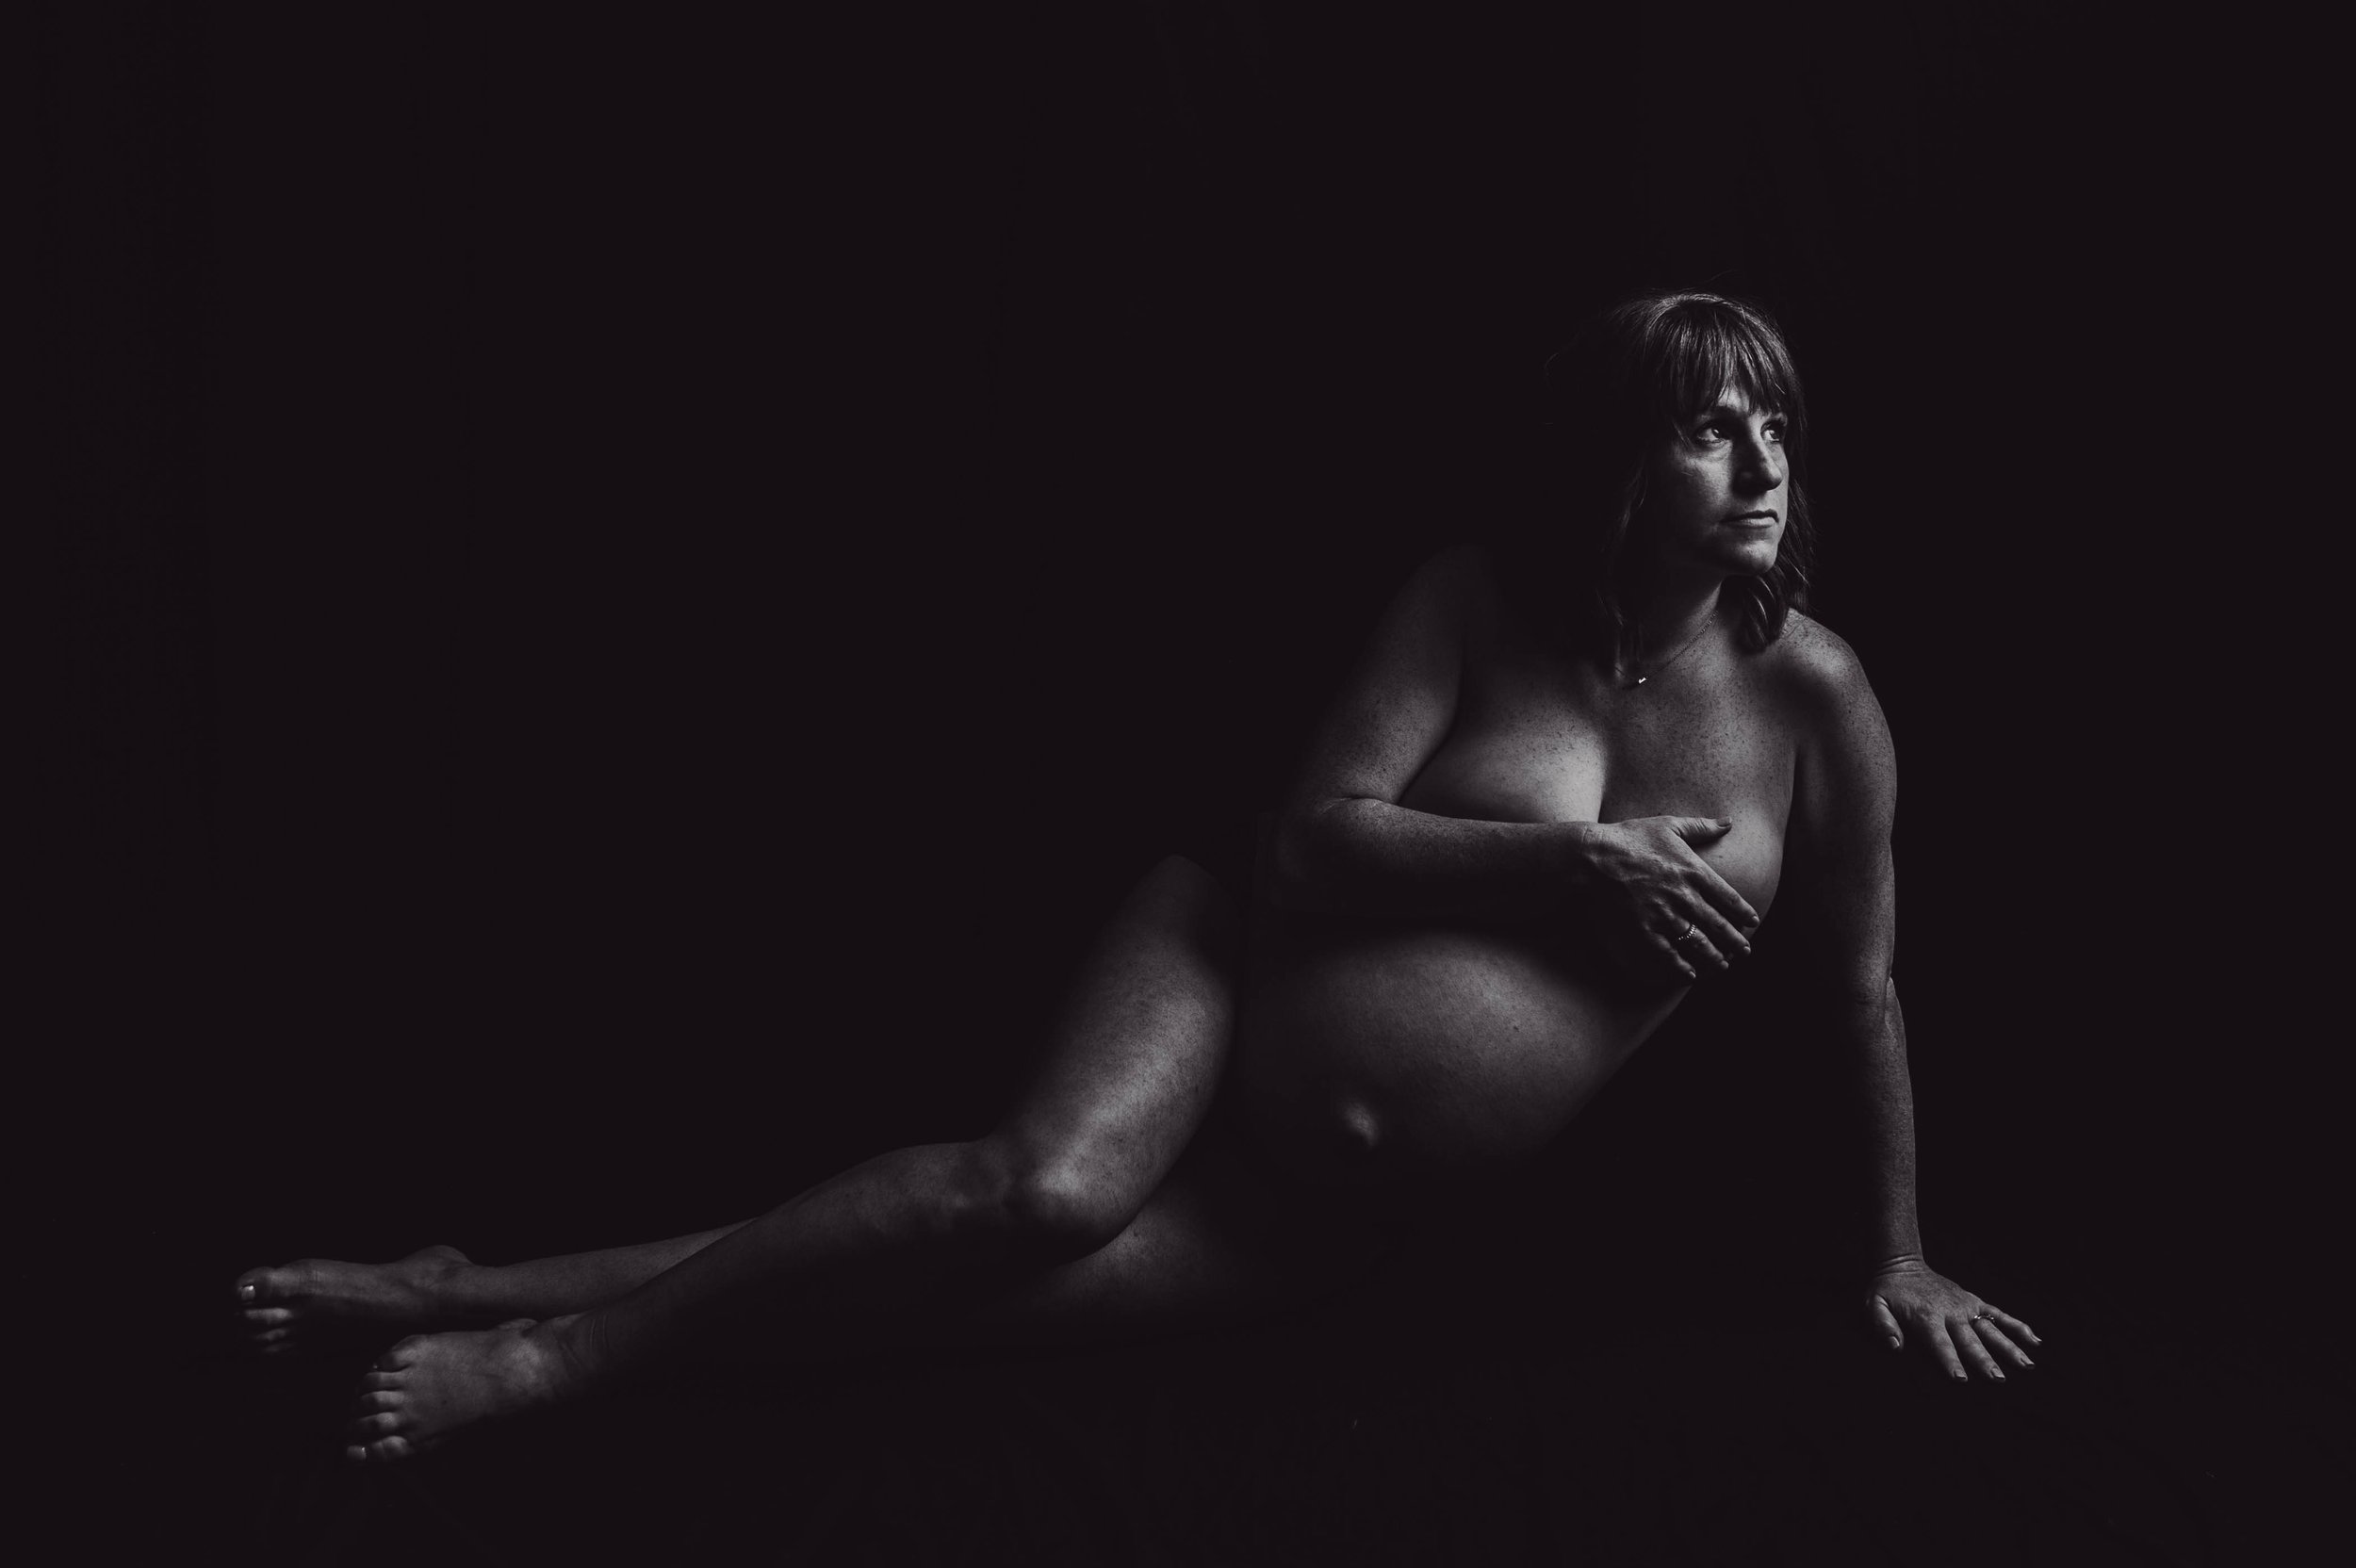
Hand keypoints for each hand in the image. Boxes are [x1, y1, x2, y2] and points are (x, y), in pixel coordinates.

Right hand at [1574, 816, 1759, 981]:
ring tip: (1723, 966)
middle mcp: (1684, 896)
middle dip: (1735, 941)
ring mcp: (1663, 915)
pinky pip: (1668, 954)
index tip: (1751, 923)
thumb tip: (1729, 822)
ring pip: (1698, 943)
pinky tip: (1689, 975)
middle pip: (1718, 925)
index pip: (1729, 898)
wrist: (1592, 857)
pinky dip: (1681, 967)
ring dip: (1714, 957)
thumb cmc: (1630, 837)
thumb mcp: (1668, 824)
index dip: (1743, 913)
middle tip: (1745, 951)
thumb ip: (1701, 826)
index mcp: (1694, 871)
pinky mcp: (1643, 929)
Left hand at [1867, 1255, 2040, 1380]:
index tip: (1961, 1379)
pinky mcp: (1975, 1302)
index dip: (1949, 1361)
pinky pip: (1999, 1314)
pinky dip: (2017, 1326)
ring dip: (2009, 1347)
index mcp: (1926, 1317)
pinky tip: (2035, 1341)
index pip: (1940, 1343)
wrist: (1902, 1265)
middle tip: (1998, 1379)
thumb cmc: (1887, 1292)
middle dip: (1984, 1361)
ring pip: (1991, 1330)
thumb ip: (1882, 1325)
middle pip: (1969, 1341)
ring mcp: (1966, 1307)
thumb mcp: (1874, 1305)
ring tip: (2027, 1366)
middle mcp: (1950, 1313)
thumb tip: (1894, 1347)